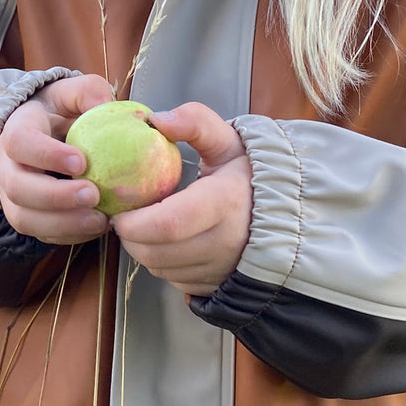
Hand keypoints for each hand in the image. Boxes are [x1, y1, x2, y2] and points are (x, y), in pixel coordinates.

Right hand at [0, 73, 113, 243]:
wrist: (47, 132)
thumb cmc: (62, 111)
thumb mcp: (74, 92)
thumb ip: (89, 92)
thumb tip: (104, 105)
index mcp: (18, 129)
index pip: (20, 143)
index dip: (47, 155)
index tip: (81, 162)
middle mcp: (8, 164)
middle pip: (17, 187)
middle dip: (55, 196)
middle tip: (93, 194)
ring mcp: (13, 194)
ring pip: (23, 217)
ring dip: (62, 223)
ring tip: (100, 220)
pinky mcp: (27, 216)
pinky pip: (40, 234)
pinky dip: (68, 236)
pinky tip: (96, 227)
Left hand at [112, 102, 252, 296]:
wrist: (286, 211)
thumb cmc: (247, 173)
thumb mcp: (227, 140)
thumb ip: (195, 123)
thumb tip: (158, 121)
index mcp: (225, 203)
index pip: (167, 224)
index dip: (134, 222)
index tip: (119, 210)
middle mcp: (226, 243)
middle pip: (157, 253)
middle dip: (130, 237)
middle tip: (124, 217)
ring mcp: (223, 269)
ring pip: (162, 270)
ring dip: (143, 251)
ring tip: (142, 226)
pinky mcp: (217, 284)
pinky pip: (174, 280)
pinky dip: (161, 263)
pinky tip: (164, 242)